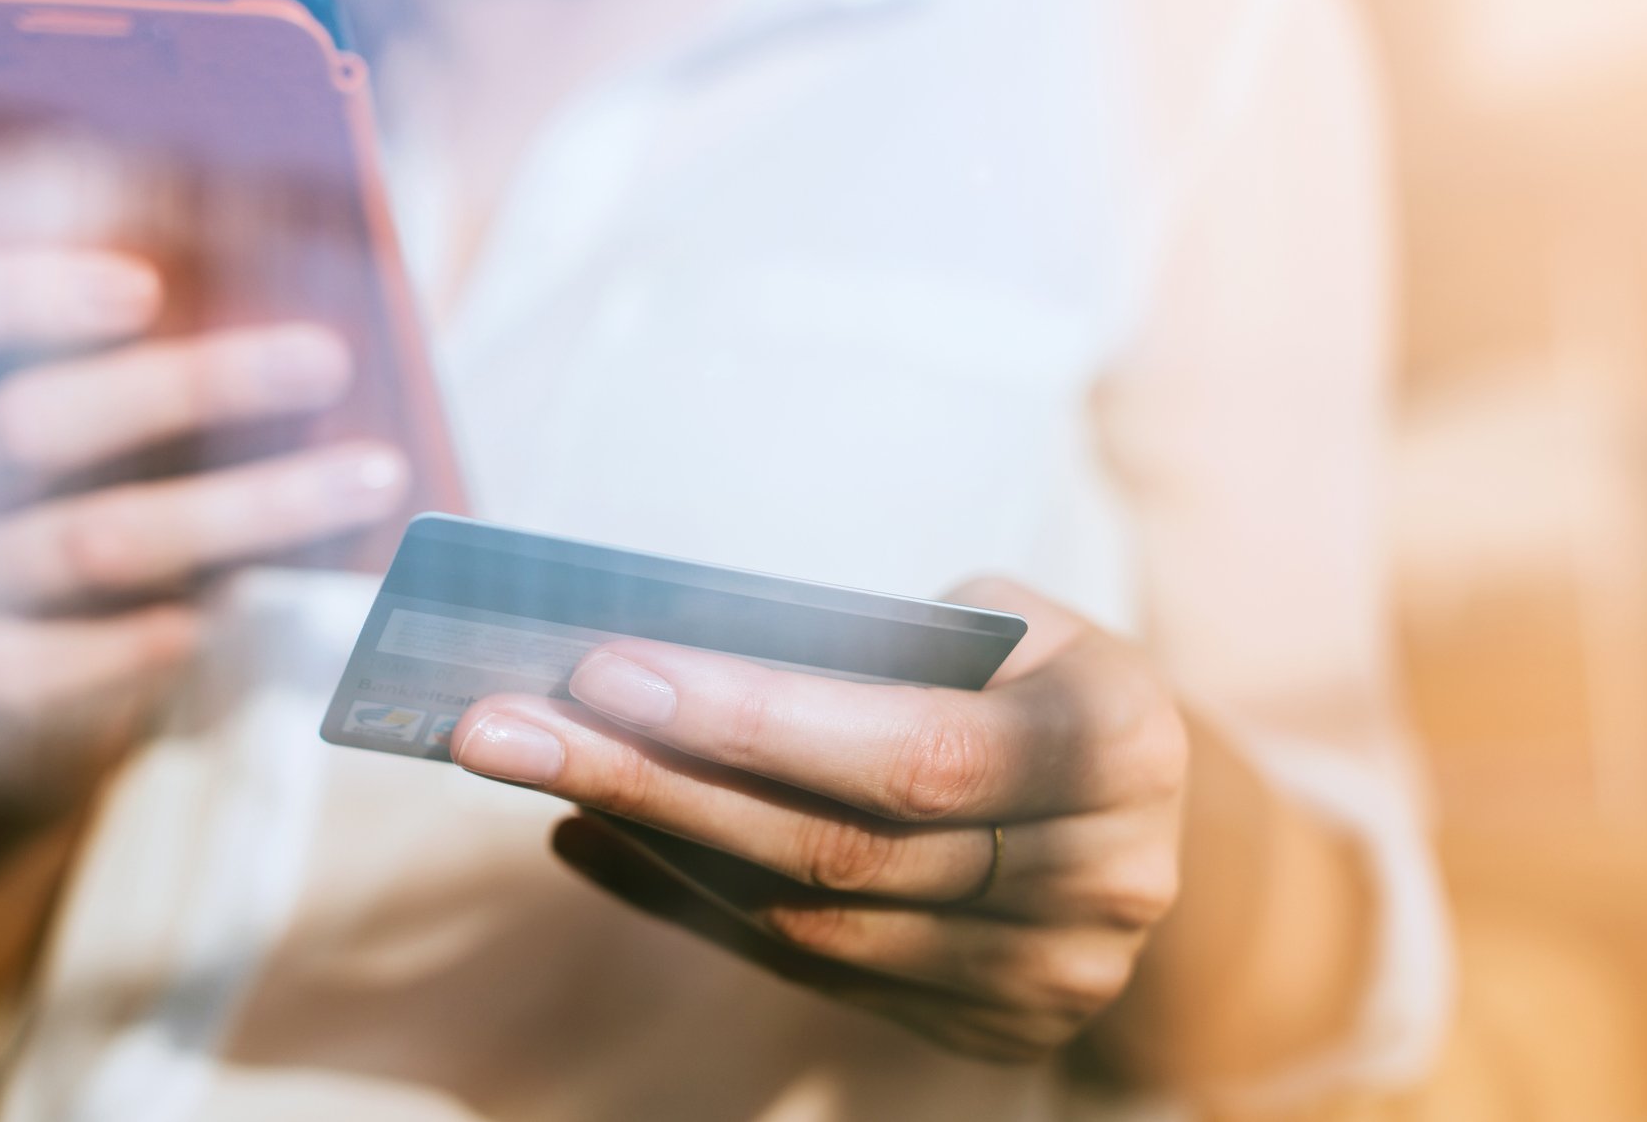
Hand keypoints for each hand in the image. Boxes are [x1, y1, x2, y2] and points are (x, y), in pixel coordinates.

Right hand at [0, 248, 409, 712]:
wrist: (71, 646)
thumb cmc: (140, 459)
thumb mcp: (146, 375)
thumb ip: (179, 300)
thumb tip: (285, 236)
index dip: (15, 291)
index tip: (147, 287)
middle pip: (31, 419)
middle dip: (194, 384)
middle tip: (327, 360)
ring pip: (92, 537)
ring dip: (244, 507)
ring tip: (371, 477)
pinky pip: (51, 665)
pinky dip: (139, 639)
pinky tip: (220, 615)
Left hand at [449, 579, 1187, 1064]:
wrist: (1148, 810)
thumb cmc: (1038, 676)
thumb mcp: (996, 621)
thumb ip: (868, 651)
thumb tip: (660, 670)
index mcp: (1118, 747)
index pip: (915, 755)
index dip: (756, 720)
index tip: (602, 670)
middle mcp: (1101, 883)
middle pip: (836, 852)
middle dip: (650, 782)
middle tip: (498, 727)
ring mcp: (1047, 978)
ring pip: (806, 926)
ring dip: (651, 843)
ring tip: (531, 767)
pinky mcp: (987, 1027)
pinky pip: (803, 970)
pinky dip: (687, 901)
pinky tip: (591, 836)